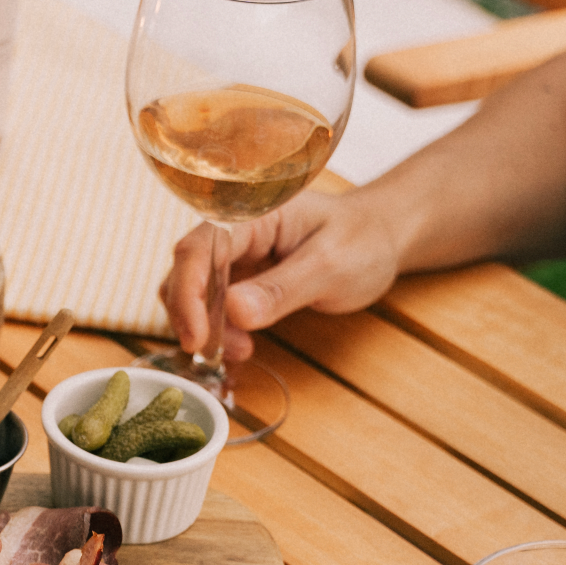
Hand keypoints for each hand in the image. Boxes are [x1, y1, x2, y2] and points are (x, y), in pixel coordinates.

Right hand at [157, 189, 402, 361]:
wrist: (379, 240)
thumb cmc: (362, 241)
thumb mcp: (331, 266)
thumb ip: (283, 288)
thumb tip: (235, 311)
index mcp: (253, 213)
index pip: (200, 247)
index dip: (189, 293)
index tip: (196, 337)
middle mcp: (234, 230)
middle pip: (186, 269)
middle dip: (193, 315)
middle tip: (217, 352)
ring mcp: (234, 255)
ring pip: (192, 291)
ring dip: (205, 327)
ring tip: (241, 350)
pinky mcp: (238, 279)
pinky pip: (212, 305)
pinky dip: (218, 330)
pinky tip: (242, 345)